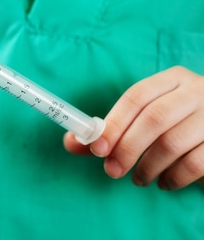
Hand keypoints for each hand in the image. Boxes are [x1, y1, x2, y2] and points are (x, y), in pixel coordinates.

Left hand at [64, 66, 203, 189]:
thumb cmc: (177, 124)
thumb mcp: (147, 118)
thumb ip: (111, 130)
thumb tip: (71, 142)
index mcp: (172, 79)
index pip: (136, 97)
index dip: (113, 123)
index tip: (95, 148)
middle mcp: (196, 91)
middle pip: (154, 118)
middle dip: (127, 148)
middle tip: (112, 171)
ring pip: (173, 142)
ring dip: (148, 167)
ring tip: (139, 178)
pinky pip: (195, 163)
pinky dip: (175, 178)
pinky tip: (165, 183)